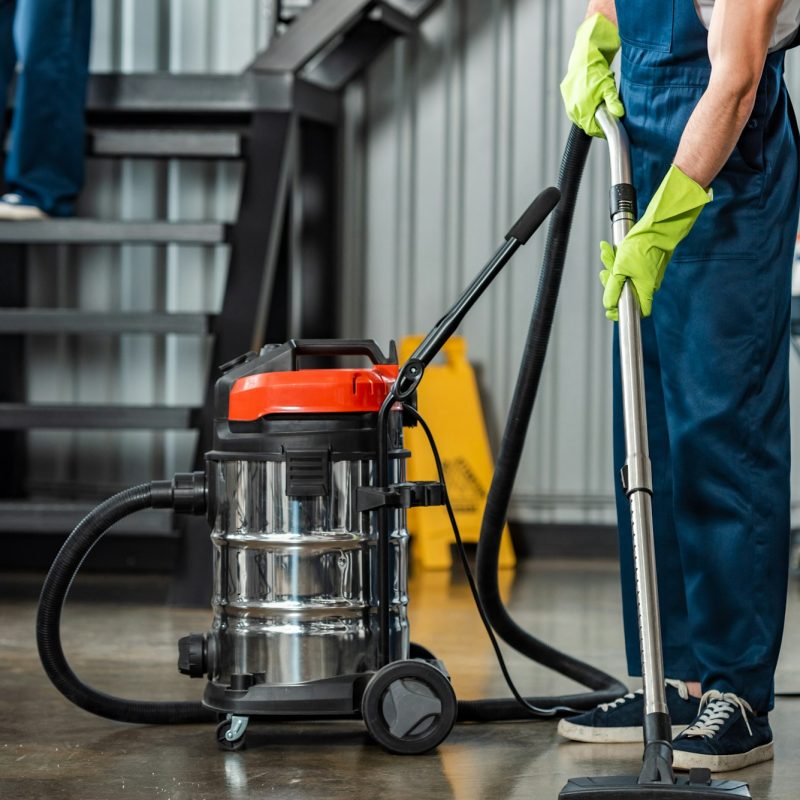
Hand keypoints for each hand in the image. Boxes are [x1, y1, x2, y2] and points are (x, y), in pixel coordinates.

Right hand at [560, 13, 624, 137]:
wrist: (584, 57)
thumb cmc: (596, 72)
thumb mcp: (608, 87)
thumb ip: (613, 103)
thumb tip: (619, 114)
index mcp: (582, 111)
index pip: (592, 129)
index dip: (601, 130)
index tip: (609, 125)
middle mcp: (573, 110)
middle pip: (586, 124)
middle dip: (596, 121)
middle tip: (605, 112)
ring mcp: (568, 104)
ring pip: (580, 117)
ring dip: (589, 114)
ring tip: (597, 102)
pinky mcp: (566, 98)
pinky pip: (575, 108)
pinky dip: (583, 106)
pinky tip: (590, 97)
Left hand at [599, 165, 711, 319]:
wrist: (656, 225)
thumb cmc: (642, 246)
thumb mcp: (620, 269)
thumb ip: (613, 288)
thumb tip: (609, 305)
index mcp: (645, 290)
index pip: (636, 311)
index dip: (621, 312)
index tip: (610, 310)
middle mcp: (647, 284)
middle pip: (624, 292)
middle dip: (610, 283)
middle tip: (605, 273)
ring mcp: (645, 273)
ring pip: (623, 276)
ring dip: (611, 266)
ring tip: (606, 253)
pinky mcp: (642, 263)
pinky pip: (626, 265)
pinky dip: (617, 258)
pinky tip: (609, 249)